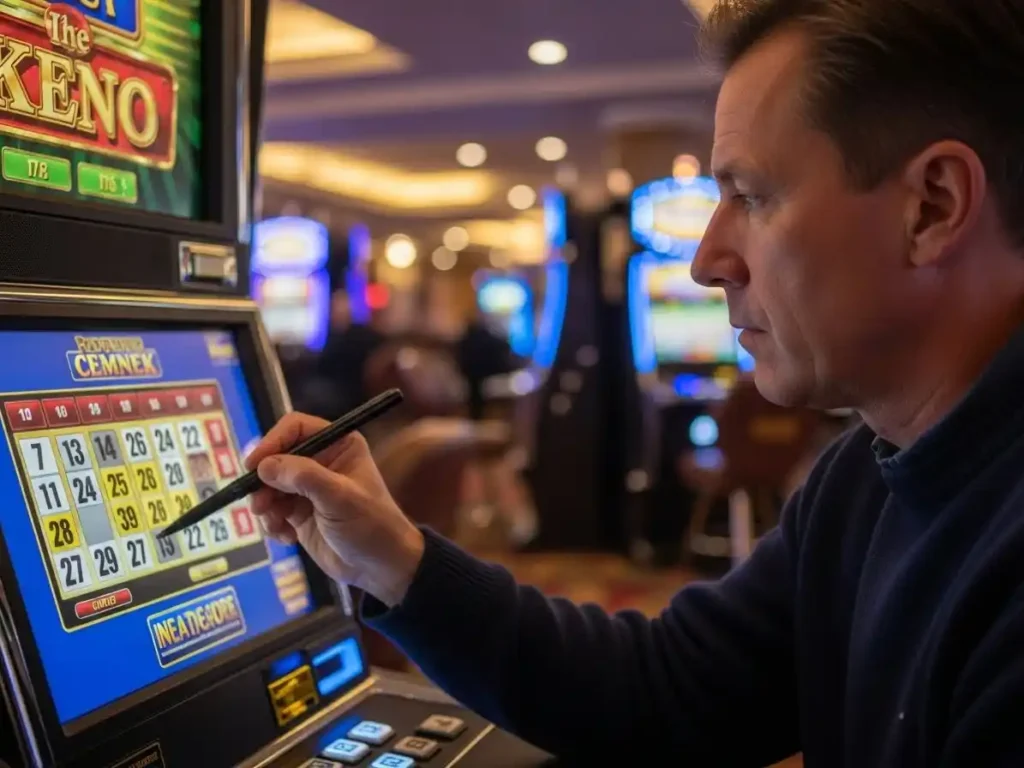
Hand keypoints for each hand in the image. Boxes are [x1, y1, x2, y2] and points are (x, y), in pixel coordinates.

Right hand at [245, 412, 424, 606]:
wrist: (380, 567)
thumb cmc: (370, 525)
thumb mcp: (340, 497)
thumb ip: (303, 477)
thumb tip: (264, 465)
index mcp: (338, 444)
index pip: (296, 428)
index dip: (272, 442)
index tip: (254, 466)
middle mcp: (321, 460)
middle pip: (276, 457)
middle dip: (264, 482)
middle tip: (261, 506)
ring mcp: (308, 487)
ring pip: (269, 485)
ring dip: (266, 505)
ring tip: (276, 525)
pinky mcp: (299, 512)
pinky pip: (272, 509)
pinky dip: (272, 523)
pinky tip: (287, 538)